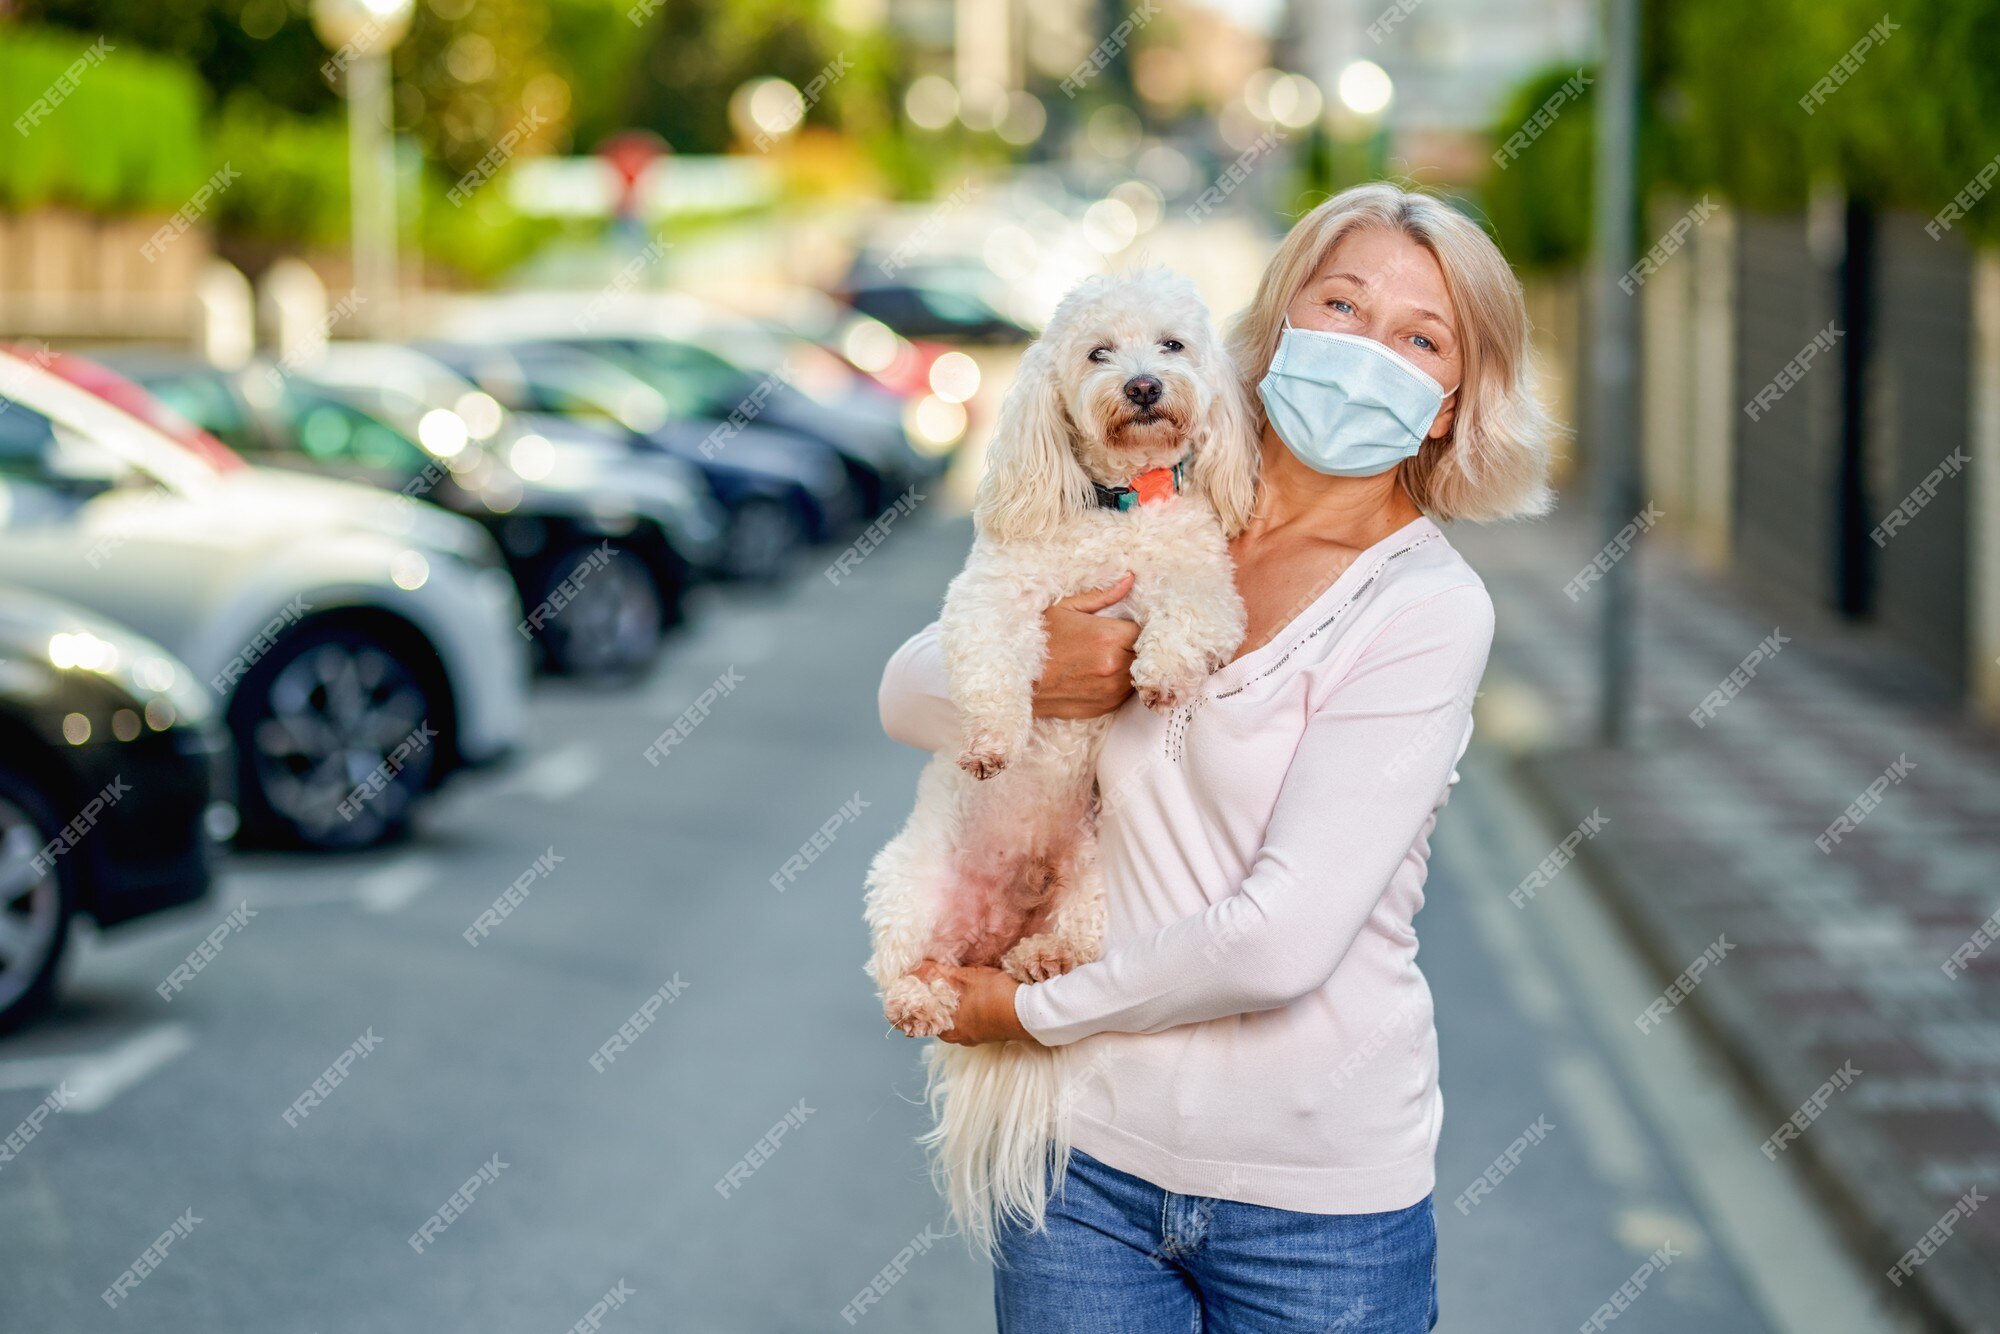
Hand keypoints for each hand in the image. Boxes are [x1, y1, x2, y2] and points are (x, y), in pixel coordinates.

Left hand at [910, 962, 1036, 1045]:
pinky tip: (974, 994)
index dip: (916, 1002)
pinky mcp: (989, 1032)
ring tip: (956, 984)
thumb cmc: (996, 996)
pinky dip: (968, 1008)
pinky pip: (971, 1020)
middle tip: (933, 981)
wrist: (1030, 1012)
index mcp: (946, 1028)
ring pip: (955, 1018)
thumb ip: (936, 973)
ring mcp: (975, 1037)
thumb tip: (915, 969)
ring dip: (954, 1003)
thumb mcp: (964, 978)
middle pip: (938, 1017)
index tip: (913, 989)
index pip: (921, 1018)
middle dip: (936, 1000)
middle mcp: (958, 1037)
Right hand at [1031, 574, 1138, 719]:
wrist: (1017, 681)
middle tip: (1115, 640)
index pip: (1146, 630)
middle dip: (1135, 646)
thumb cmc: (1037, 642)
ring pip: (1138, 673)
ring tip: (1104, 657)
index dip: (1137, 626)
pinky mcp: (1106, 706)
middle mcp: (1115, 666)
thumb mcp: (1065, 608)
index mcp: (1109, 637)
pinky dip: (1118, 682)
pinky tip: (1098, 673)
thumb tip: (1129, 579)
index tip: (1126, 625)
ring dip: (1129, 665)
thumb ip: (1103, 595)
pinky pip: (1126, 691)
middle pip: (1146, 653)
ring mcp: (1112, 689)